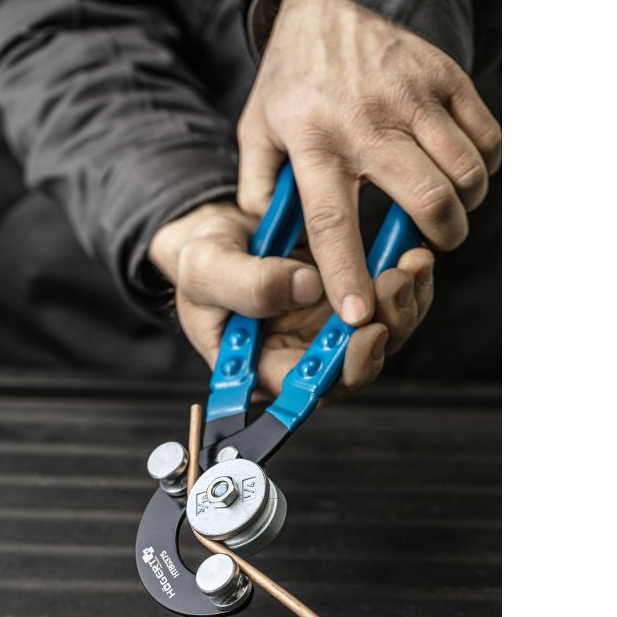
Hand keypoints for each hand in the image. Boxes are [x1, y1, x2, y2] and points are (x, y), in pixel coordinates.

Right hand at [149, 200, 433, 398]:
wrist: (222, 228)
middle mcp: (301, 359)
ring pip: (382, 336)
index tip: (368, 333)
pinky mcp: (350, 303)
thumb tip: (304, 287)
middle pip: (356, 366)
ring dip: (403, 304)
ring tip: (410, 264)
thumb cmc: (203, 257)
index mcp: (259, 368)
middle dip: (385, 327)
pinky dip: (408, 284)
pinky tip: (413, 258)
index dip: (344, 367)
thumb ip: (247, 284)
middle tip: (394, 284)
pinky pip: (389, 305)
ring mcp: (328, 332)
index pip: (308, 388)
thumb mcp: (205, 267)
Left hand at [237, 0, 501, 325]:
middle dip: (441, 239)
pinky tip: (457, 166)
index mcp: (312, 142)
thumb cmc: (293, 79)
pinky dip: (483, 165)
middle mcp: (365, 120)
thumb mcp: (256, 130)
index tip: (361, 314)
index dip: (350, 273)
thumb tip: (267, 243)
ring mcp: (411, 95)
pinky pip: (487, 139)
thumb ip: (257, 189)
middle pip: (426, 200)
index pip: (334, 222)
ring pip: (466, 173)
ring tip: (444, 204)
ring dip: (465, 205)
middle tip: (432, 243)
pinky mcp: (445, 76)